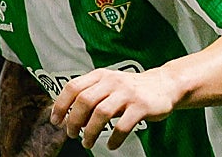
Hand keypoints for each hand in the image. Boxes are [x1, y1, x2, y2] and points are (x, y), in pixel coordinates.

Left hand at [49, 68, 178, 149]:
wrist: (165, 84)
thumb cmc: (131, 89)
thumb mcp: (109, 85)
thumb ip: (90, 95)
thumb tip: (66, 115)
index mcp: (101, 75)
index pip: (73, 87)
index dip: (61, 105)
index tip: (56, 120)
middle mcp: (113, 81)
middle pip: (85, 101)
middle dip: (74, 121)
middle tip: (72, 134)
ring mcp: (128, 93)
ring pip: (101, 113)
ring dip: (90, 132)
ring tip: (88, 142)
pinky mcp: (142, 106)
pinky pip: (122, 125)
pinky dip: (114, 138)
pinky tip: (111, 145)